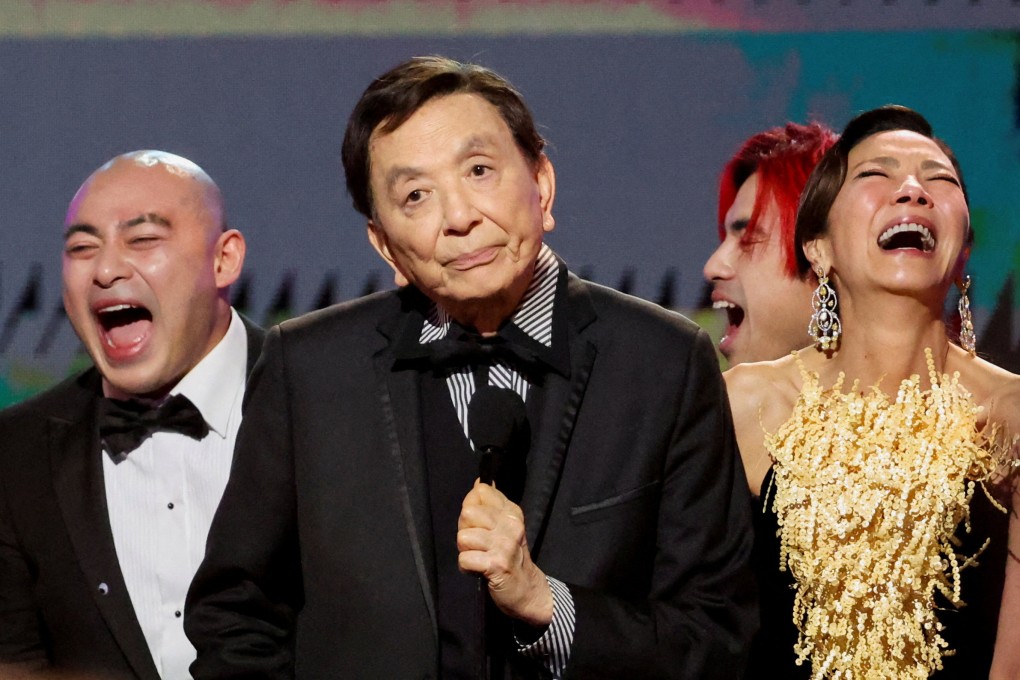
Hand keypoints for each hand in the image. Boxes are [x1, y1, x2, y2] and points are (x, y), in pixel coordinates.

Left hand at [457, 480, 552, 626]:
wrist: (526, 589)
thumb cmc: (510, 556)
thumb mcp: (504, 526)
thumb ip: (489, 505)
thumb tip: (478, 483)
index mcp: (511, 512)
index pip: (480, 492)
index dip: (472, 507)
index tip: (481, 524)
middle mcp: (510, 525)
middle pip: (468, 513)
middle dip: (466, 530)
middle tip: (479, 545)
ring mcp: (504, 544)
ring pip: (463, 537)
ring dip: (466, 551)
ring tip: (479, 556)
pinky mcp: (496, 564)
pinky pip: (464, 559)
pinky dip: (466, 567)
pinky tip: (478, 569)